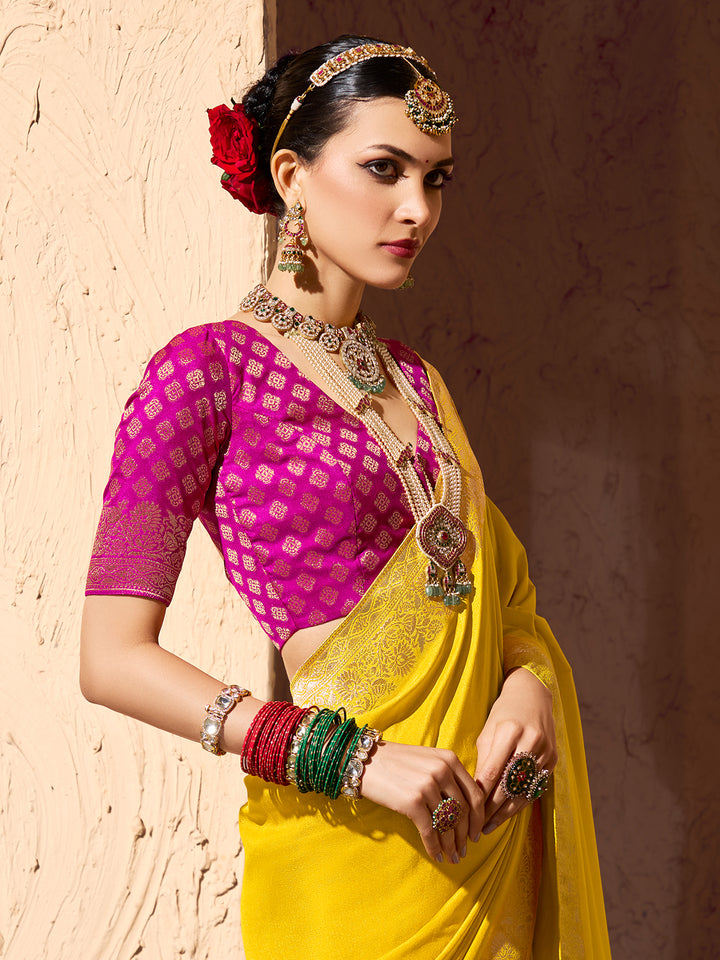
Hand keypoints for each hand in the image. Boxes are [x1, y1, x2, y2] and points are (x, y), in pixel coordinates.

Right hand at [361, 740, 484, 864]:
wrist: (364, 761)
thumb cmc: (396, 763)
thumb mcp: (428, 760)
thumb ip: (447, 777)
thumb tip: (464, 809)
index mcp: (450, 759)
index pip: (474, 794)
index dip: (478, 819)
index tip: (477, 834)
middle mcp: (442, 770)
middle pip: (463, 812)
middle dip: (465, 836)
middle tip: (464, 851)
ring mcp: (428, 786)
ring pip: (447, 824)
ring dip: (451, 845)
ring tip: (452, 857)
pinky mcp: (412, 801)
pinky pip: (429, 831)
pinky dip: (434, 846)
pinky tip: (435, 855)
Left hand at [473, 667, 556, 832]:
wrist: (533, 696)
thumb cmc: (503, 714)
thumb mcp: (488, 732)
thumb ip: (483, 761)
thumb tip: (475, 792)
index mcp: (509, 731)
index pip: (492, 771)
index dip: (480, 796)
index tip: (467, 812)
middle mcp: (530, 742)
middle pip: (509, 785)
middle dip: (491, 809)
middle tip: (474, 827)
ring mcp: (545, 752)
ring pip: (524, 791)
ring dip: (505, 813)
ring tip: (488, 827)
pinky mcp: (552, 760)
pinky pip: (535, 788)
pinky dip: (520, 803)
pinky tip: (506, 814)